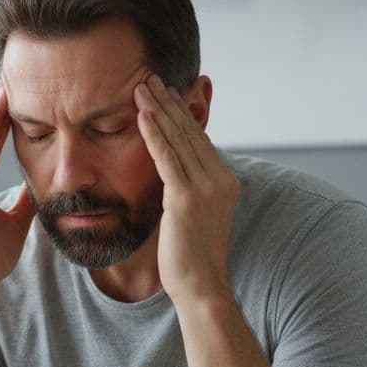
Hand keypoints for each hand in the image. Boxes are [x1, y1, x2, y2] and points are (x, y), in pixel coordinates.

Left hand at [134, 74, 239, 304]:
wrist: (201, 288)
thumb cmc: (190, 259)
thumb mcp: (194, 217)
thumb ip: (186, 192)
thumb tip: (170, 176)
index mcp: (224, 182)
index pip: (199, 140)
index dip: (181, 114)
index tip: (165, 92)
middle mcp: (220, 179)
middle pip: (190, 132)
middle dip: (169, 102)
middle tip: (151, 77)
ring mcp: (206, 188)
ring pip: (179, 139)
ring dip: (158, 109)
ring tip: (141, 86)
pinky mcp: (186, 198)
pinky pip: (167, 157)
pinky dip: (154, 133)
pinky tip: (142, 114)